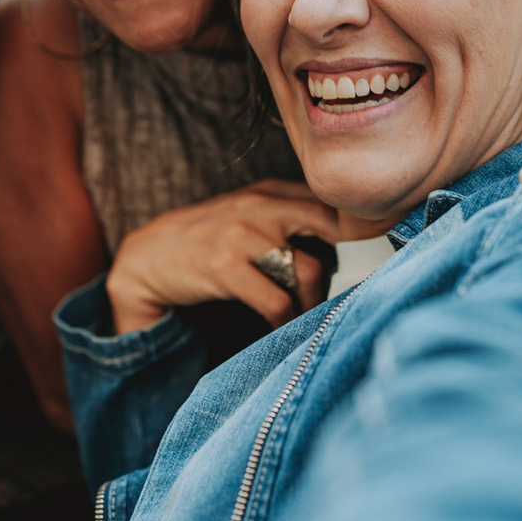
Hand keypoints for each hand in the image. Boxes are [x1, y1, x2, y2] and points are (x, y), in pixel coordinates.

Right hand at [106, 180, 341, 334]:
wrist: (148, 256)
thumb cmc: (208, 240)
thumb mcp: (249, 215)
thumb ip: (291, 217)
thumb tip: (350, 241)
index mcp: (271, 191)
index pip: (333, 204)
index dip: (360, 233)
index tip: (373, 261)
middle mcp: (260, 207)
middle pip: (331, 228)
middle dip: (350, 264)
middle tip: (354, 291)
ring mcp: (242, 235)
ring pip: (307, 270)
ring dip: (314, 302)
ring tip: (312, 316)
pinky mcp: (225, 267)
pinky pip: (275, 301)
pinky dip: (286, 321)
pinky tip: (283, 328)